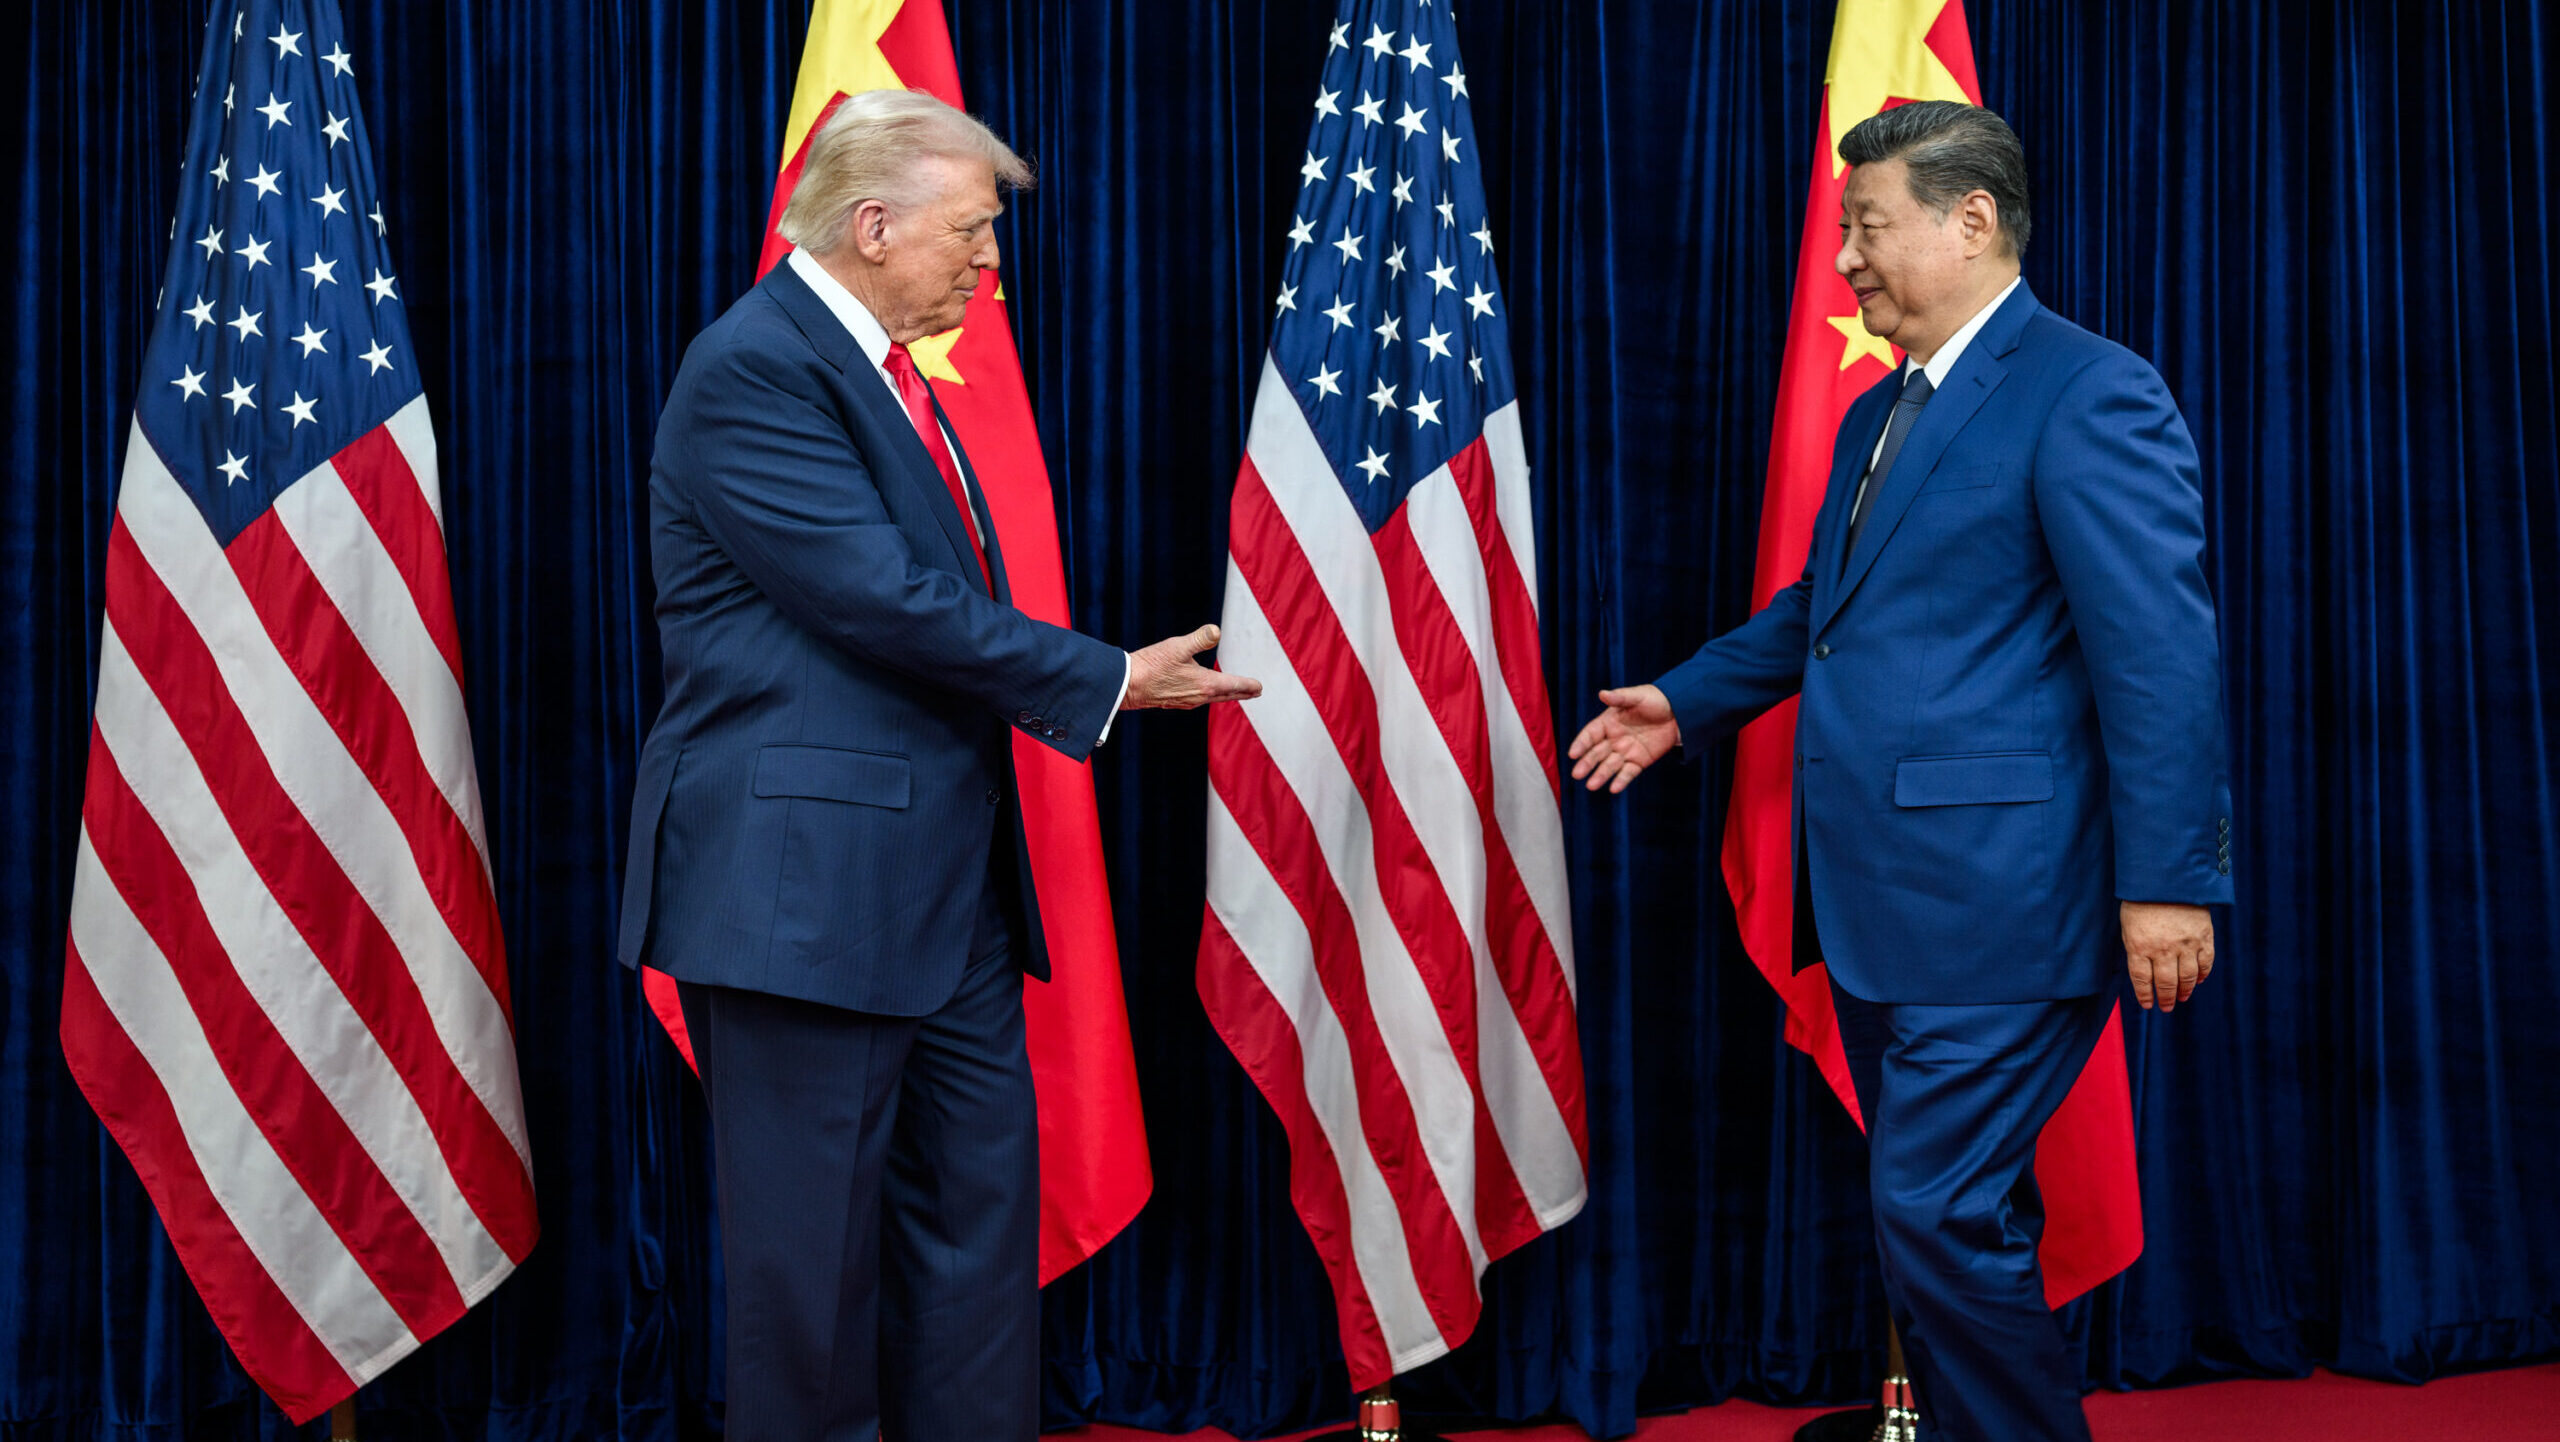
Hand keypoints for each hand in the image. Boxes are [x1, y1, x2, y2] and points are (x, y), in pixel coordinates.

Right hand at [1122, 624, 1261, 709]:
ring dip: (1227, 694)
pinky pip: (1201, 700)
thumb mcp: (1178, 646)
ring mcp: (1188, 701)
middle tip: (1256, 692)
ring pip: (1214, 698)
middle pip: (1227, 694)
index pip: (1234, 685)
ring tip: (1235, 692)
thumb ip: (1200, 638)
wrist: (1128, 686)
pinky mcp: (1176, 702)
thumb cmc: (1152, 665)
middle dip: (1242, 692)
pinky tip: (1205, 692)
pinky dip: (1211, 696)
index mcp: (1205, 683)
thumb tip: (1217, 631)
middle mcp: (1199, 696)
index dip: (1248, 685)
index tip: (1260, 687)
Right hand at [1566, 685, 1680, 792]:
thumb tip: (1602, 694)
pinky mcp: (1639, 762)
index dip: (1581, 743)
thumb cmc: (1655, 700)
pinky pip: (1628, 773)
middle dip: (1586, 763)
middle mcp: (1613, 739)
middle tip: (1577, 774)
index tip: (1573, 753)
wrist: (1680, 713)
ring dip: (1600, 775)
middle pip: (1596, 753)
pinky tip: (1614, 788)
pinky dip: (1621, 780)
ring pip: (1609, 766)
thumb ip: (1620, 697)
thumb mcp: (1638, 696)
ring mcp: (1625, 751)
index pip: (1590, 734)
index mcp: (1608, 722)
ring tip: (1591, 786)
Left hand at [2122, 901, 2214, 1011]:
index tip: (2148, 1005)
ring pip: (2188, 977)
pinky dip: (2203, 974)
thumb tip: (2144, 974)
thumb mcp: (2128, 926)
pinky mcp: (2204, 937)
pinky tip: (2199, 981)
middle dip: (2166, 999)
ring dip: (2185, 991)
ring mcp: (2186, 944)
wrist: (2168, 877)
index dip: (2145, 996)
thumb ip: (2136, 949)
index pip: (2142, 980)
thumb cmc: (2142, 901)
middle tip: (2167, 1007)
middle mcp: (2163, 949)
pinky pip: (2206, 963)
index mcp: (2139, 946)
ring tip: (2182, 997)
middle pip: (2166, 983)